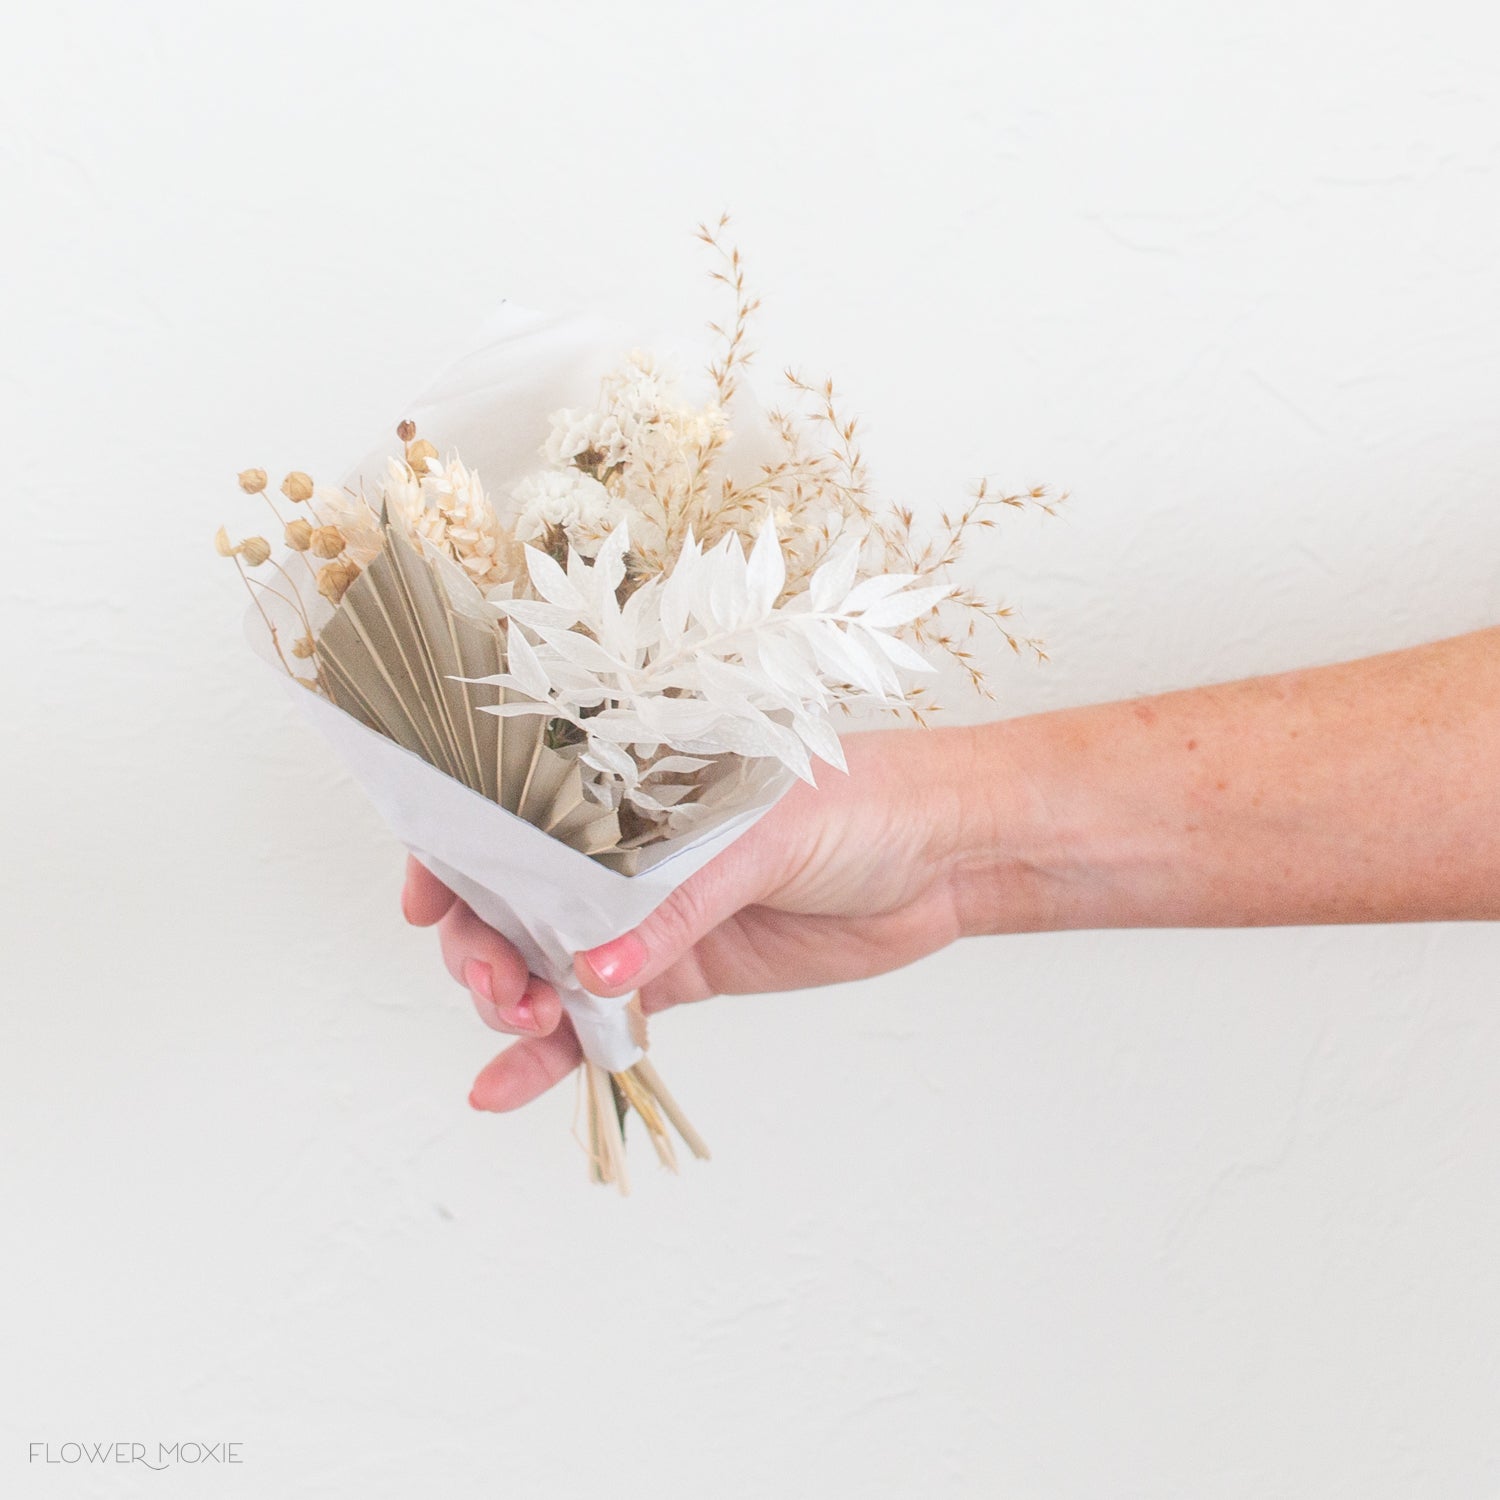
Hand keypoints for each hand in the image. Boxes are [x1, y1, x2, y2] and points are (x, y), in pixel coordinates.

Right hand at [401, 724, 999, 1111]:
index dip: (457, 849)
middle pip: (516, 897)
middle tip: (498, 982)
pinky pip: (602, 1018)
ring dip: (511, 1000)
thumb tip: (593, 971)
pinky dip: (555, 1054)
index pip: (517, 807)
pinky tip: (504, 1087)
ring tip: (516, 1025)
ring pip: (548, 964)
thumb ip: (677, 904)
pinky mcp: (683, 973)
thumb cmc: (861, 797)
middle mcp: (626, 848)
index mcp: (631, 780)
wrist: (946, 854)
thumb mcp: (764, 831)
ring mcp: (649, 915)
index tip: (428, 897)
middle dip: (482, 942)